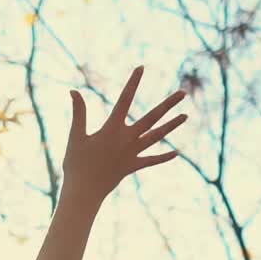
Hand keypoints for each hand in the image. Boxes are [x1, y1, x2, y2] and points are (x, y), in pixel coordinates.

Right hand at [62, 66, 186, 206]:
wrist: (83, 192)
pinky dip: (163, 157)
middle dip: (168, 104)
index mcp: (112, 129)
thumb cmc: (76, 164)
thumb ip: (78, 113)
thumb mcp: (75, 136)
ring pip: (156, 137)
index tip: (141, 68)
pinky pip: (151, 161)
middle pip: (152, 118)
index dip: (133, 83)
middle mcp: (127, 139)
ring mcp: (132, 153)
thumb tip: (74, 91)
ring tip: (186, 116)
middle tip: (182, 93)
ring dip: (171, 126)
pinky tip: (177, 152)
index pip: (124, 100)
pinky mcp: (132, 166)